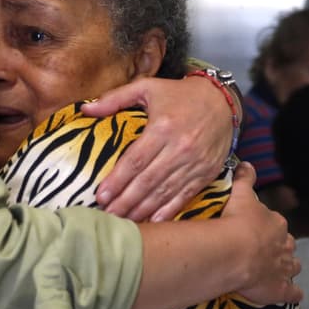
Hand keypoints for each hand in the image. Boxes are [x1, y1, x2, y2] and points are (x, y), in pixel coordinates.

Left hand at [82, 75, 233, 221]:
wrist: (222, 101)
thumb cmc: (179, 94)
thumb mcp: (147, 88)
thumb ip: (115, 98)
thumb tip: (86, 110)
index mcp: (162, 127)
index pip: (135, 160)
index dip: (117, 180)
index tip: (101, 195)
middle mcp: (180, 147)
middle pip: (148, 180)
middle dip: (126, 200)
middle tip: (108, 215)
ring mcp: (195, 162)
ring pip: (165, 191)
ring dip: (143, 209)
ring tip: (124, 221)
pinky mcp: (207, 172)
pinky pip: (185, 195)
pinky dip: (169, 210)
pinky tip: (154, 221)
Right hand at [225, 164, 301, 304]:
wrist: (235, 252)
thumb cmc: (237, 222)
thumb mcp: (240, 195)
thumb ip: (245, 180)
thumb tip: (247, 164)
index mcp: (276, 224)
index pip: (276, 224)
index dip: (269, 228)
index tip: (259, 230)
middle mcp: (284, 246)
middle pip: (287, 246)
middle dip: (281, 248)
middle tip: (267, 250)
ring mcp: (284, 269)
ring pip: (293, 267)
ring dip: (289, 268)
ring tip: (280, 271)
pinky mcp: (280, 289)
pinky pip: (292, 293)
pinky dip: (294, 294)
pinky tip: (294, 295)